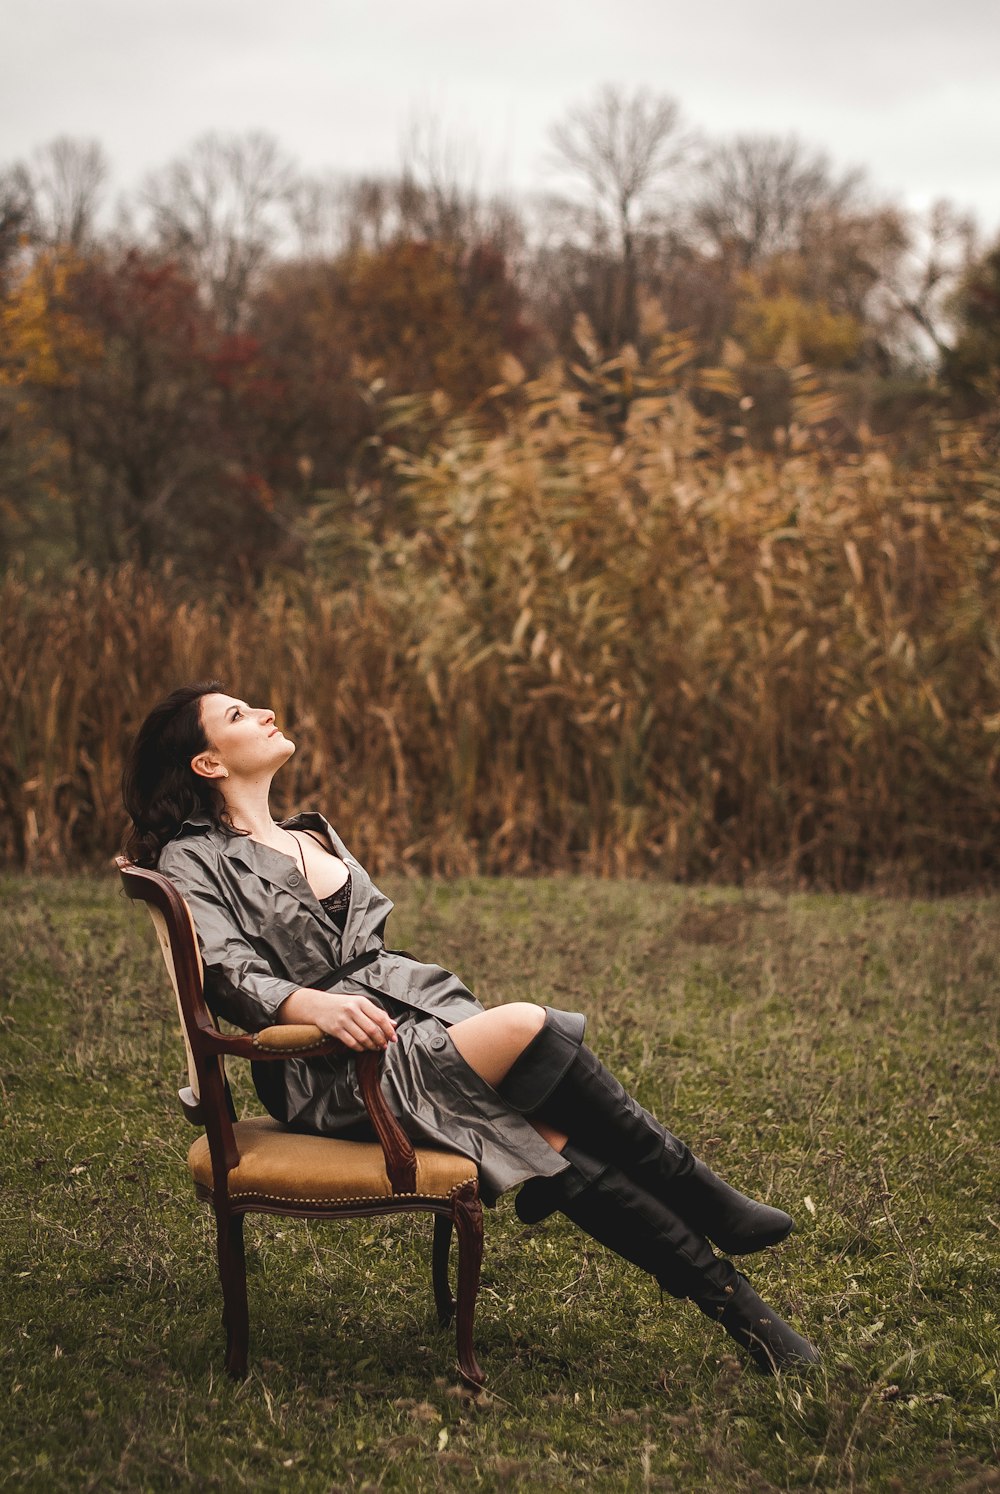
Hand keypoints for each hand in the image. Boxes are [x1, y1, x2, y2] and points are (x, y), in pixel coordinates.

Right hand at [280, 987, 397, 1050]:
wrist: (318, 1005)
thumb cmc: (342, 1004)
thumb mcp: (359, 1003)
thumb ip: (376, 1012)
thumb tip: (393, 1024)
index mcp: (361, 1002)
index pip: (380, 1018)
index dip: (389, 1030)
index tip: (394, 1038)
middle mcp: (352, 1010)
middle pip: (372, 1030)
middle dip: (381, 1040)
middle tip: (384, 1046)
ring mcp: (343, 1020)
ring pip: (363, 1038)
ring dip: (372, 1046)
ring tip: (375, 1048)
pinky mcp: (336, 1030)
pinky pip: (352, 1043)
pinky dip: (360, 1048)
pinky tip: (363, 1048)